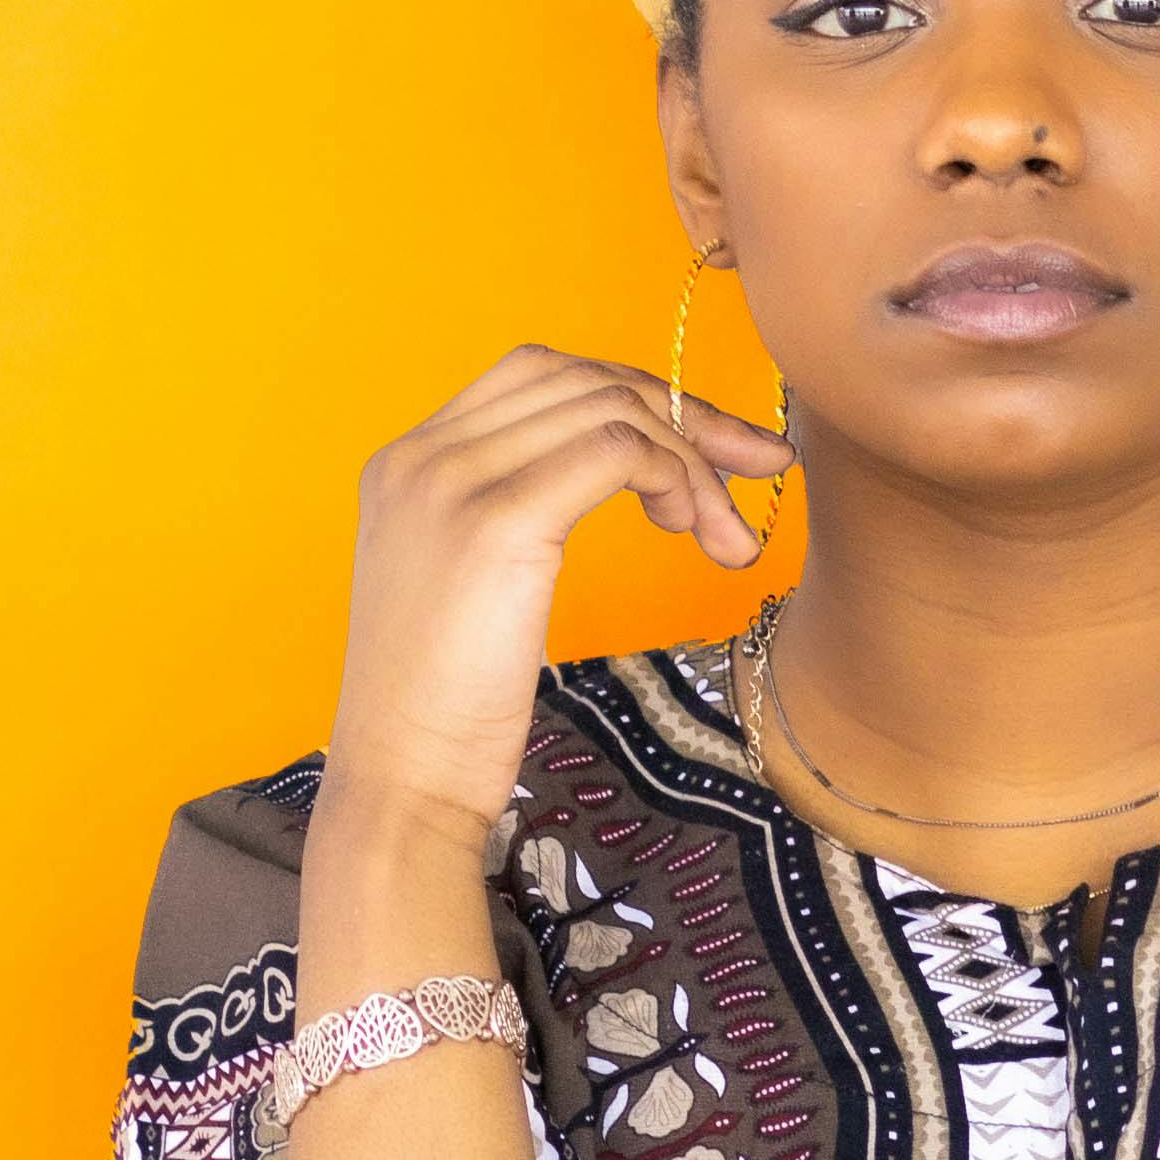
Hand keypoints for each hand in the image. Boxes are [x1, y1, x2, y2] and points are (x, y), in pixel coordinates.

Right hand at [321, 344, 789, 842]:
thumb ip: (513, 512)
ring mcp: (452, 481)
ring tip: (721, 534)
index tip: (708, 448)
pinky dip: (676, 475)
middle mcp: (422, 454)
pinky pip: (617, 450)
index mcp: (407, 462)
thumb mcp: (468, 584)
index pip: (539, 377)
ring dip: (692, 459)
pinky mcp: (497, 521)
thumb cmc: (448, 709)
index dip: (636, 398)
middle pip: (580, 378)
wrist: (402, 782)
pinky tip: (694, 530)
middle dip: (683, 412)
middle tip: (757, 464)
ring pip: (609, 409)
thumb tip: (624, 466)